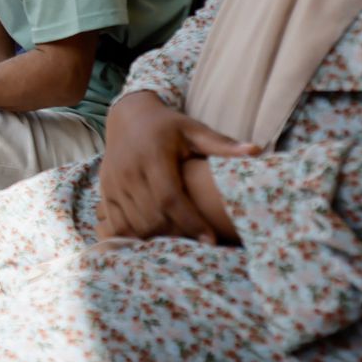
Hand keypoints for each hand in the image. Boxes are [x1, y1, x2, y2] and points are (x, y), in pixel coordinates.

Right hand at [94, 91, 259, 243]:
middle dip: (177, 234)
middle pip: (153, 216)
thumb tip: (256, 151)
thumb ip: (222, 144)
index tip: (211, 239)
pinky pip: (118, 224)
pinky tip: (154, 239)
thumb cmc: (167, 126)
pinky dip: (135, 237)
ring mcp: (113, 183)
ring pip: (135, 224)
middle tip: (199, 245)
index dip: (191, 222)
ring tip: (180, 242)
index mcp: (153, 157)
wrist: (127, 117)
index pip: (171, 198)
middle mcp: (129, 171)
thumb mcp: (194, 130)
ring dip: (158, 238)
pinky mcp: (105, 192)